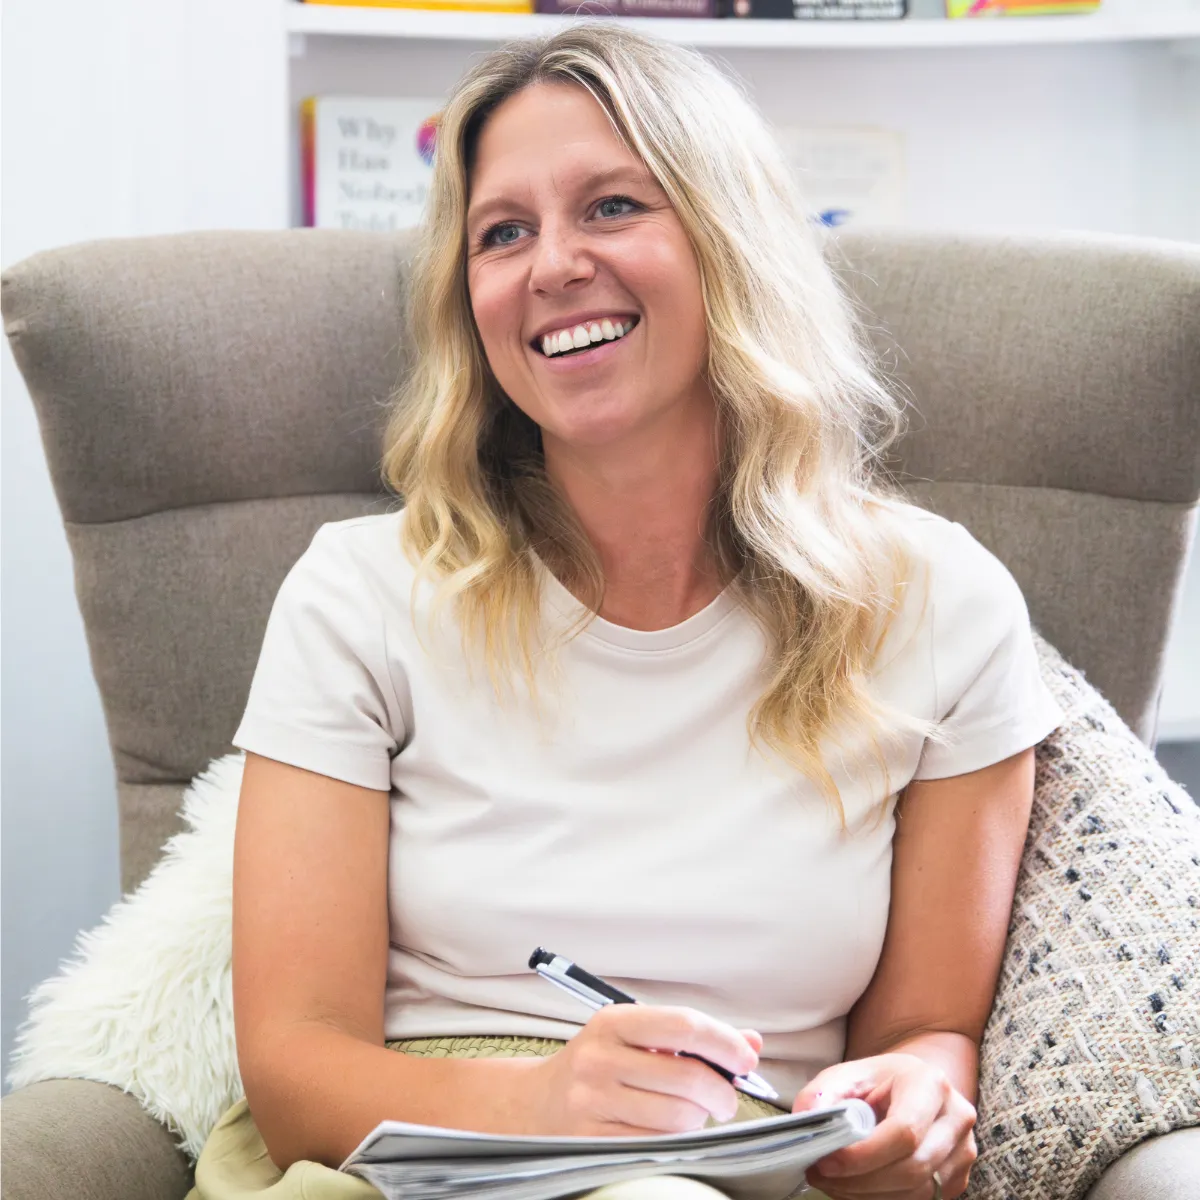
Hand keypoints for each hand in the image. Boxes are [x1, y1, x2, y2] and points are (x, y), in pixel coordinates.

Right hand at [519, 1003, 763, 1136]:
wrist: (536, 1104)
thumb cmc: (600, 1066)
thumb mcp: (637, 1039)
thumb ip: (693, 1038)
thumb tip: (751, 1043)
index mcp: (614, 1022)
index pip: (683, 1025)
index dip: (723, 1042)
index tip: (745, 1058)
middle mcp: (599, 1057)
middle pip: (687, 1076)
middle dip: (721, 1091)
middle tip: (726, 1098)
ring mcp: (593, 1100)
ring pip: (677, 1115)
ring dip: (699, 1119)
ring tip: (693, 1113)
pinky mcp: (591, 1139)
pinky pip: (657, 1144)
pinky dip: (677, 1141)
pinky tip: (672, 1131)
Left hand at [792, 1053, 976, 1198]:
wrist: (916, 1083)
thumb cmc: (880, 1080)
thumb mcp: (847, 1074)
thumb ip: (822, 1095)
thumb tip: (806, 1121)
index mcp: (930, 1084)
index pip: (904, 1132)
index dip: (864, 1155)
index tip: (826, 1162)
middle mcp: (955, 1117)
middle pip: (912, 1168)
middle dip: (860, 1181)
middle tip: (821, 1176)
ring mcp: (963, 1150)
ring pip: (917, 1191)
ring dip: (868, 1195)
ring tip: (834, 1182)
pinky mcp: (958, 1177)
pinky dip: (884, 1199)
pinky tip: (858, 1186)